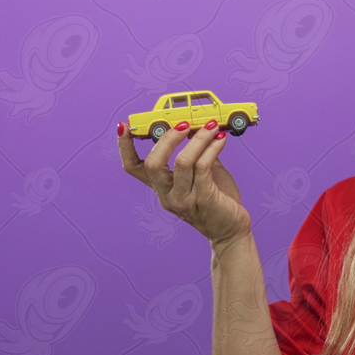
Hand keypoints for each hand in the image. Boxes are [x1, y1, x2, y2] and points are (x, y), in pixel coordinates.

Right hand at [118, 120, 251, 245]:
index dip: (125, 147)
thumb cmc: (216, 200)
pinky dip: (212, 148)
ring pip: (182, 162)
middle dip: (168, 138)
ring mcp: (184, 199)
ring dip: (198, 139)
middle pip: (153, 163)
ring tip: (210, 127)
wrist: (230, 229)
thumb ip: (194, 154)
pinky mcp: (203, 199)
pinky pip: (203, 167)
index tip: (123, 127)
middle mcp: (167, 195)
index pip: (133, 167)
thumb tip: (193, 128)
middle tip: (184, 124)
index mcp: (161, 187)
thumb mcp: (200, 174)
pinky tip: (220, 139)